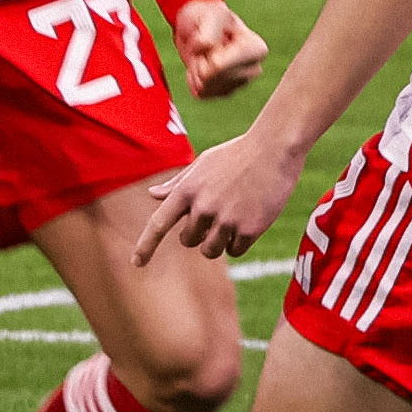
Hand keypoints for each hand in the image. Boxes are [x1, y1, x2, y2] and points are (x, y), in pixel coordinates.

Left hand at [132, 130, 305, 265]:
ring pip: (211, 250)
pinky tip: (249, 220)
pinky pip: (235, 250)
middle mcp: (203, 207)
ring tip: (233, 218)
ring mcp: (226, 220)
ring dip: (219, 242)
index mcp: (187, 190)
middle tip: (217, 213)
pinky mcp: (249, 229)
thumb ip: (178, 183)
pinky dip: (240, 242)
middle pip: (189, 240)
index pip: (158, 224)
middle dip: (199, 233)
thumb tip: (153, 194)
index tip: (137, 263)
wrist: (274, 149)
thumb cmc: (237, 154)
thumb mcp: (203, 163)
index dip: (146, 246)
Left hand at [173, 0, 265, 99]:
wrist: (198, 26)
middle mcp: (253, 70)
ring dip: (196, 69)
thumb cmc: (209, 17)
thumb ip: (209, 31)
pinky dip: (194, 79)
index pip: (219, 66)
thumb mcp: (210, 14)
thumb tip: (207, 50)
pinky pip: (200, 94)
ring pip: (205, 87)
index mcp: (257, 49)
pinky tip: (201, 65)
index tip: (214, 39)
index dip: (207, 53)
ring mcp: (240, 84)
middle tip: (206, 44)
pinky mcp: (225, 94)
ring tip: (204, 53)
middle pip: (210, 77)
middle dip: (201, 60)